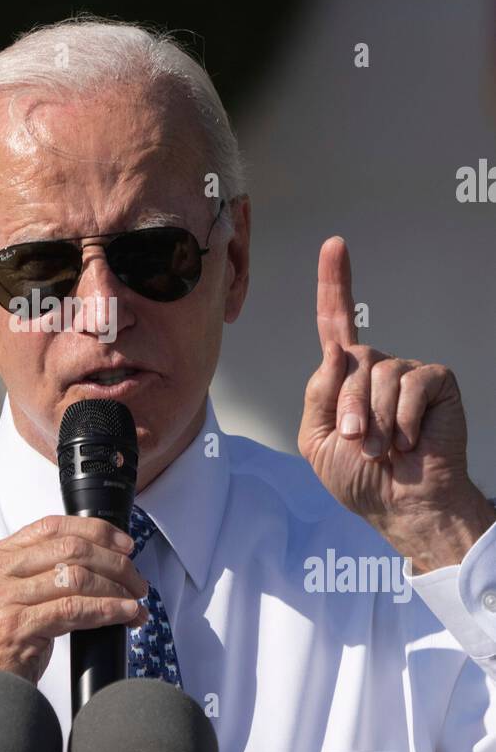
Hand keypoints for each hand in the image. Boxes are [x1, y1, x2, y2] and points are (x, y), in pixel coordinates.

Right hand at [0, 515, 148, 696]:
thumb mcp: (5, 598)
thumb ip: (35, 574)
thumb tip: (96, 563)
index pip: (51, 527)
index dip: (96, 531)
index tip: (124, 545)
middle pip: (70, 549)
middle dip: (114, 563)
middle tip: (137, 580)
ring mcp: (2, 599)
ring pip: (76, 577)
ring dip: (116, 588)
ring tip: (135, 601)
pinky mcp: (16, 627)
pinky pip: (74, 609)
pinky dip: (107, 610)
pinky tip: (125, 615)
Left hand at [298, 237, 493, 571]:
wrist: (403, 506)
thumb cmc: (360, 479)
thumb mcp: (317, 439)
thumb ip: (319, 392)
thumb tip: (337, 348)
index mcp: (344, 379)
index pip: (335, 323)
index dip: (334, 284)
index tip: (334, 245)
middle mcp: (376, 368)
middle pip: (351, 360)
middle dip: (348, 407)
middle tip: (357, 443)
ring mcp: (407, 372)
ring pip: (378, 374)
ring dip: (374, 420)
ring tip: (383, 448)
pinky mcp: (435, 382)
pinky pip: (410, 383)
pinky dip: (403, 419)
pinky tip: (410, 442)